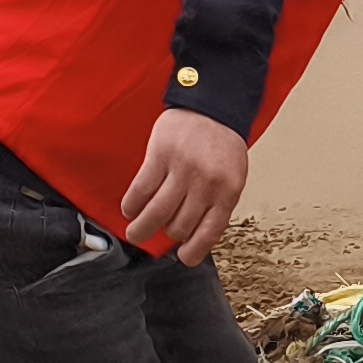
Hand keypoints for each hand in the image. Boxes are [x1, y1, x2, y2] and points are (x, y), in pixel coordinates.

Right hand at [119, 107, 250, 261]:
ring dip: (141, 228)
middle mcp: (206, 183)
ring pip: (157, 213)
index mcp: (227, 191)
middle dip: (166, 235)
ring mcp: (183, 169)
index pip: (209, 232)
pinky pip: (141, 190)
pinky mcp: (161, 156)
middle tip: (156, 235)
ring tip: (135, 232)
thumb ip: (216, 203)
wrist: (213, 105)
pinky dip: (132, 205)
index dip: (194, 251)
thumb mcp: (232, 176)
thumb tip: (195, 236)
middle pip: (179, 226)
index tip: (184, 257)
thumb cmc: (221, 144)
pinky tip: (129, 209)